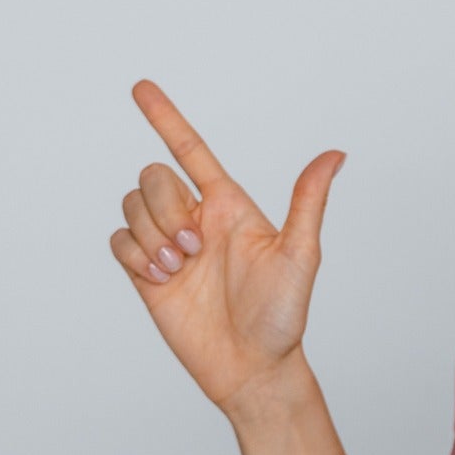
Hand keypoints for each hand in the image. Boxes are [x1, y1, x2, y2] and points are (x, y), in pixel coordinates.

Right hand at [108, 79, 345, 415]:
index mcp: (229, 206)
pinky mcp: (147, 274)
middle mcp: (196, 219)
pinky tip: (161, 279)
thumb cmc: (282, 316)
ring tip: (178, 269)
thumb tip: (336, 154)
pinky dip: (134, 255)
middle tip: (193, 252)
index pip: (191, 150)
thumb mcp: (300, 255)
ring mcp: (169, 246)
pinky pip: (119, 241)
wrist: (252, 368)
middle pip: (153, 176)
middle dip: (164, 207)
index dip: (166, 117)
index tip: (140, 87)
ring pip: (132, 206)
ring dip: (150, 235)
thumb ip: (308, 201)